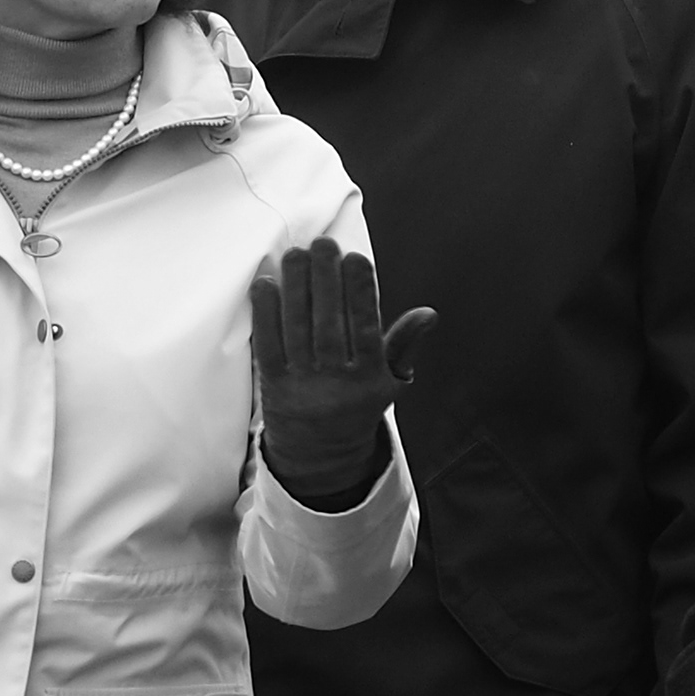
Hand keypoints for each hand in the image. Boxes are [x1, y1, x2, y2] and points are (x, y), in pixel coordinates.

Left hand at [250, 239, 435, 498]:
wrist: (319, 453)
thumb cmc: (358, 403)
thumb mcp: (390, 382)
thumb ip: (404, 344)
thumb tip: (429, 313)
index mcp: (369, 379)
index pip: (365, 328)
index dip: (360, 291)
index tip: (355, 257)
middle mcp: (335, 383)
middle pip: (329, 324)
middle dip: (325, 279)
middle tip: (322, 243)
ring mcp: (302, 384)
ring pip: (298, 329)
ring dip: (295, 286)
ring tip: (296, 253)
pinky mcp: (272, 384)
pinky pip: (267, 343)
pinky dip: (265, 312)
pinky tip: (266, 282)